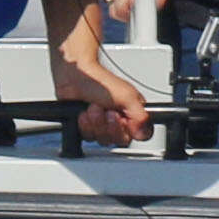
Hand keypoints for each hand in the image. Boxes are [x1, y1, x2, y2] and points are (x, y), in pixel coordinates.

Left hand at [56, 31, 150, 149]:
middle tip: (106, 110)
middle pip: (118, 139)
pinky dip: (84, 125)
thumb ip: (141, 117)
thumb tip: (143, 133)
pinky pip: (88, 137)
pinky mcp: (87, 128)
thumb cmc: (100, 82)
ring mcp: (102, 125)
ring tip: (93, 107)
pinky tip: (84, 114)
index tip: (120, 117)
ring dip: (95, 123)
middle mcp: (119, 120)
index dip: (127, 129)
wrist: (74, 78)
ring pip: (102, 139)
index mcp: (133, 113)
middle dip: (108, 124)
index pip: (139, 134)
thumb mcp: (127, 96)